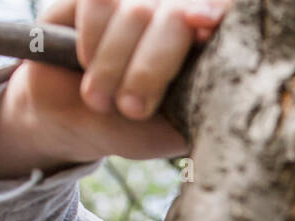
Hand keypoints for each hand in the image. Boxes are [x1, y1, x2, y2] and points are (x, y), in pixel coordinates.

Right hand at [8, 0, 232, 163]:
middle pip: (176, 16)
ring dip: (113, 64)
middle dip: (150, 68)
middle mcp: (173, 16)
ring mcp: (136, 2)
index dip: (213, 13)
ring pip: (136, 11)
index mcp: (200, 48)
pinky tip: (86, 63)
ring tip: (99, 102)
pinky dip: (92, 39)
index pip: (221, 15)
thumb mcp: (166, 133)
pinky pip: (98, 3)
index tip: (206, 26)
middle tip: (130, 109)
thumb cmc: (127, 127)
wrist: (69, 119)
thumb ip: (196, 115)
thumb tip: (225, 102)